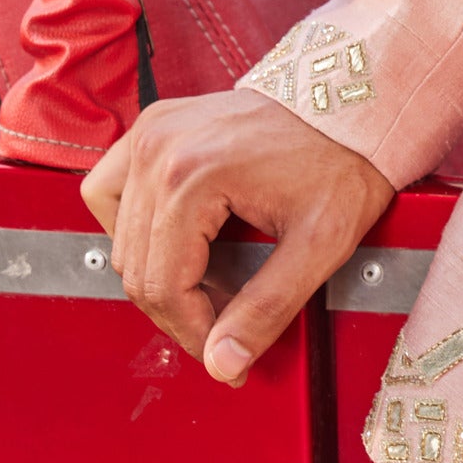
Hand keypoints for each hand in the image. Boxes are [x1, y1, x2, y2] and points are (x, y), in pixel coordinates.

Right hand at [82, 91, 395, 385]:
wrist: (351, 100)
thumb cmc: (344, 159)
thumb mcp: (319, 244)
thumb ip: (268, 309)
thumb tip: (223, 363)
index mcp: (191, 176)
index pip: (163, 287)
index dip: (192, 333)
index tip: (224, 354)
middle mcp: (158, 149)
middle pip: (136, 267)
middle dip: (179, 308)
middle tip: (226, 322)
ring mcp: (151, 132)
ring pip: (119, 237)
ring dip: (157, 271)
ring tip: (210, 283)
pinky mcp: (154, 125)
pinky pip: (111, 191)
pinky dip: (134, 226)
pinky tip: (177, 240)